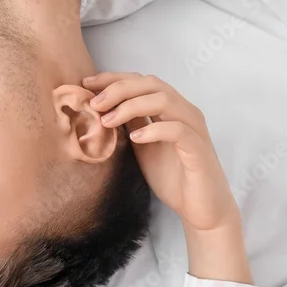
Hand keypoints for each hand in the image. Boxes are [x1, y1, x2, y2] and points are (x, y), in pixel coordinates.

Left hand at [83, 72, 237, 231]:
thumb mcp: (142, 146)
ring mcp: (194, 129)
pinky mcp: (198, 149)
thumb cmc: (171, 176)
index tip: (86, 83)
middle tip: (94, 103)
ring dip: (131, 106)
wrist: (199, 207)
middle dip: (119, 89)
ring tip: (108, 121)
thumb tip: (102, 107)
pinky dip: (154, 130)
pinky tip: (134, 138)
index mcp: (171, 109)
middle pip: (152, 84)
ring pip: (165, 100)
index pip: (142, 81)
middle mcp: (185, 113)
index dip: (114, 78)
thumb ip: (130, 124)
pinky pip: (178, 130)